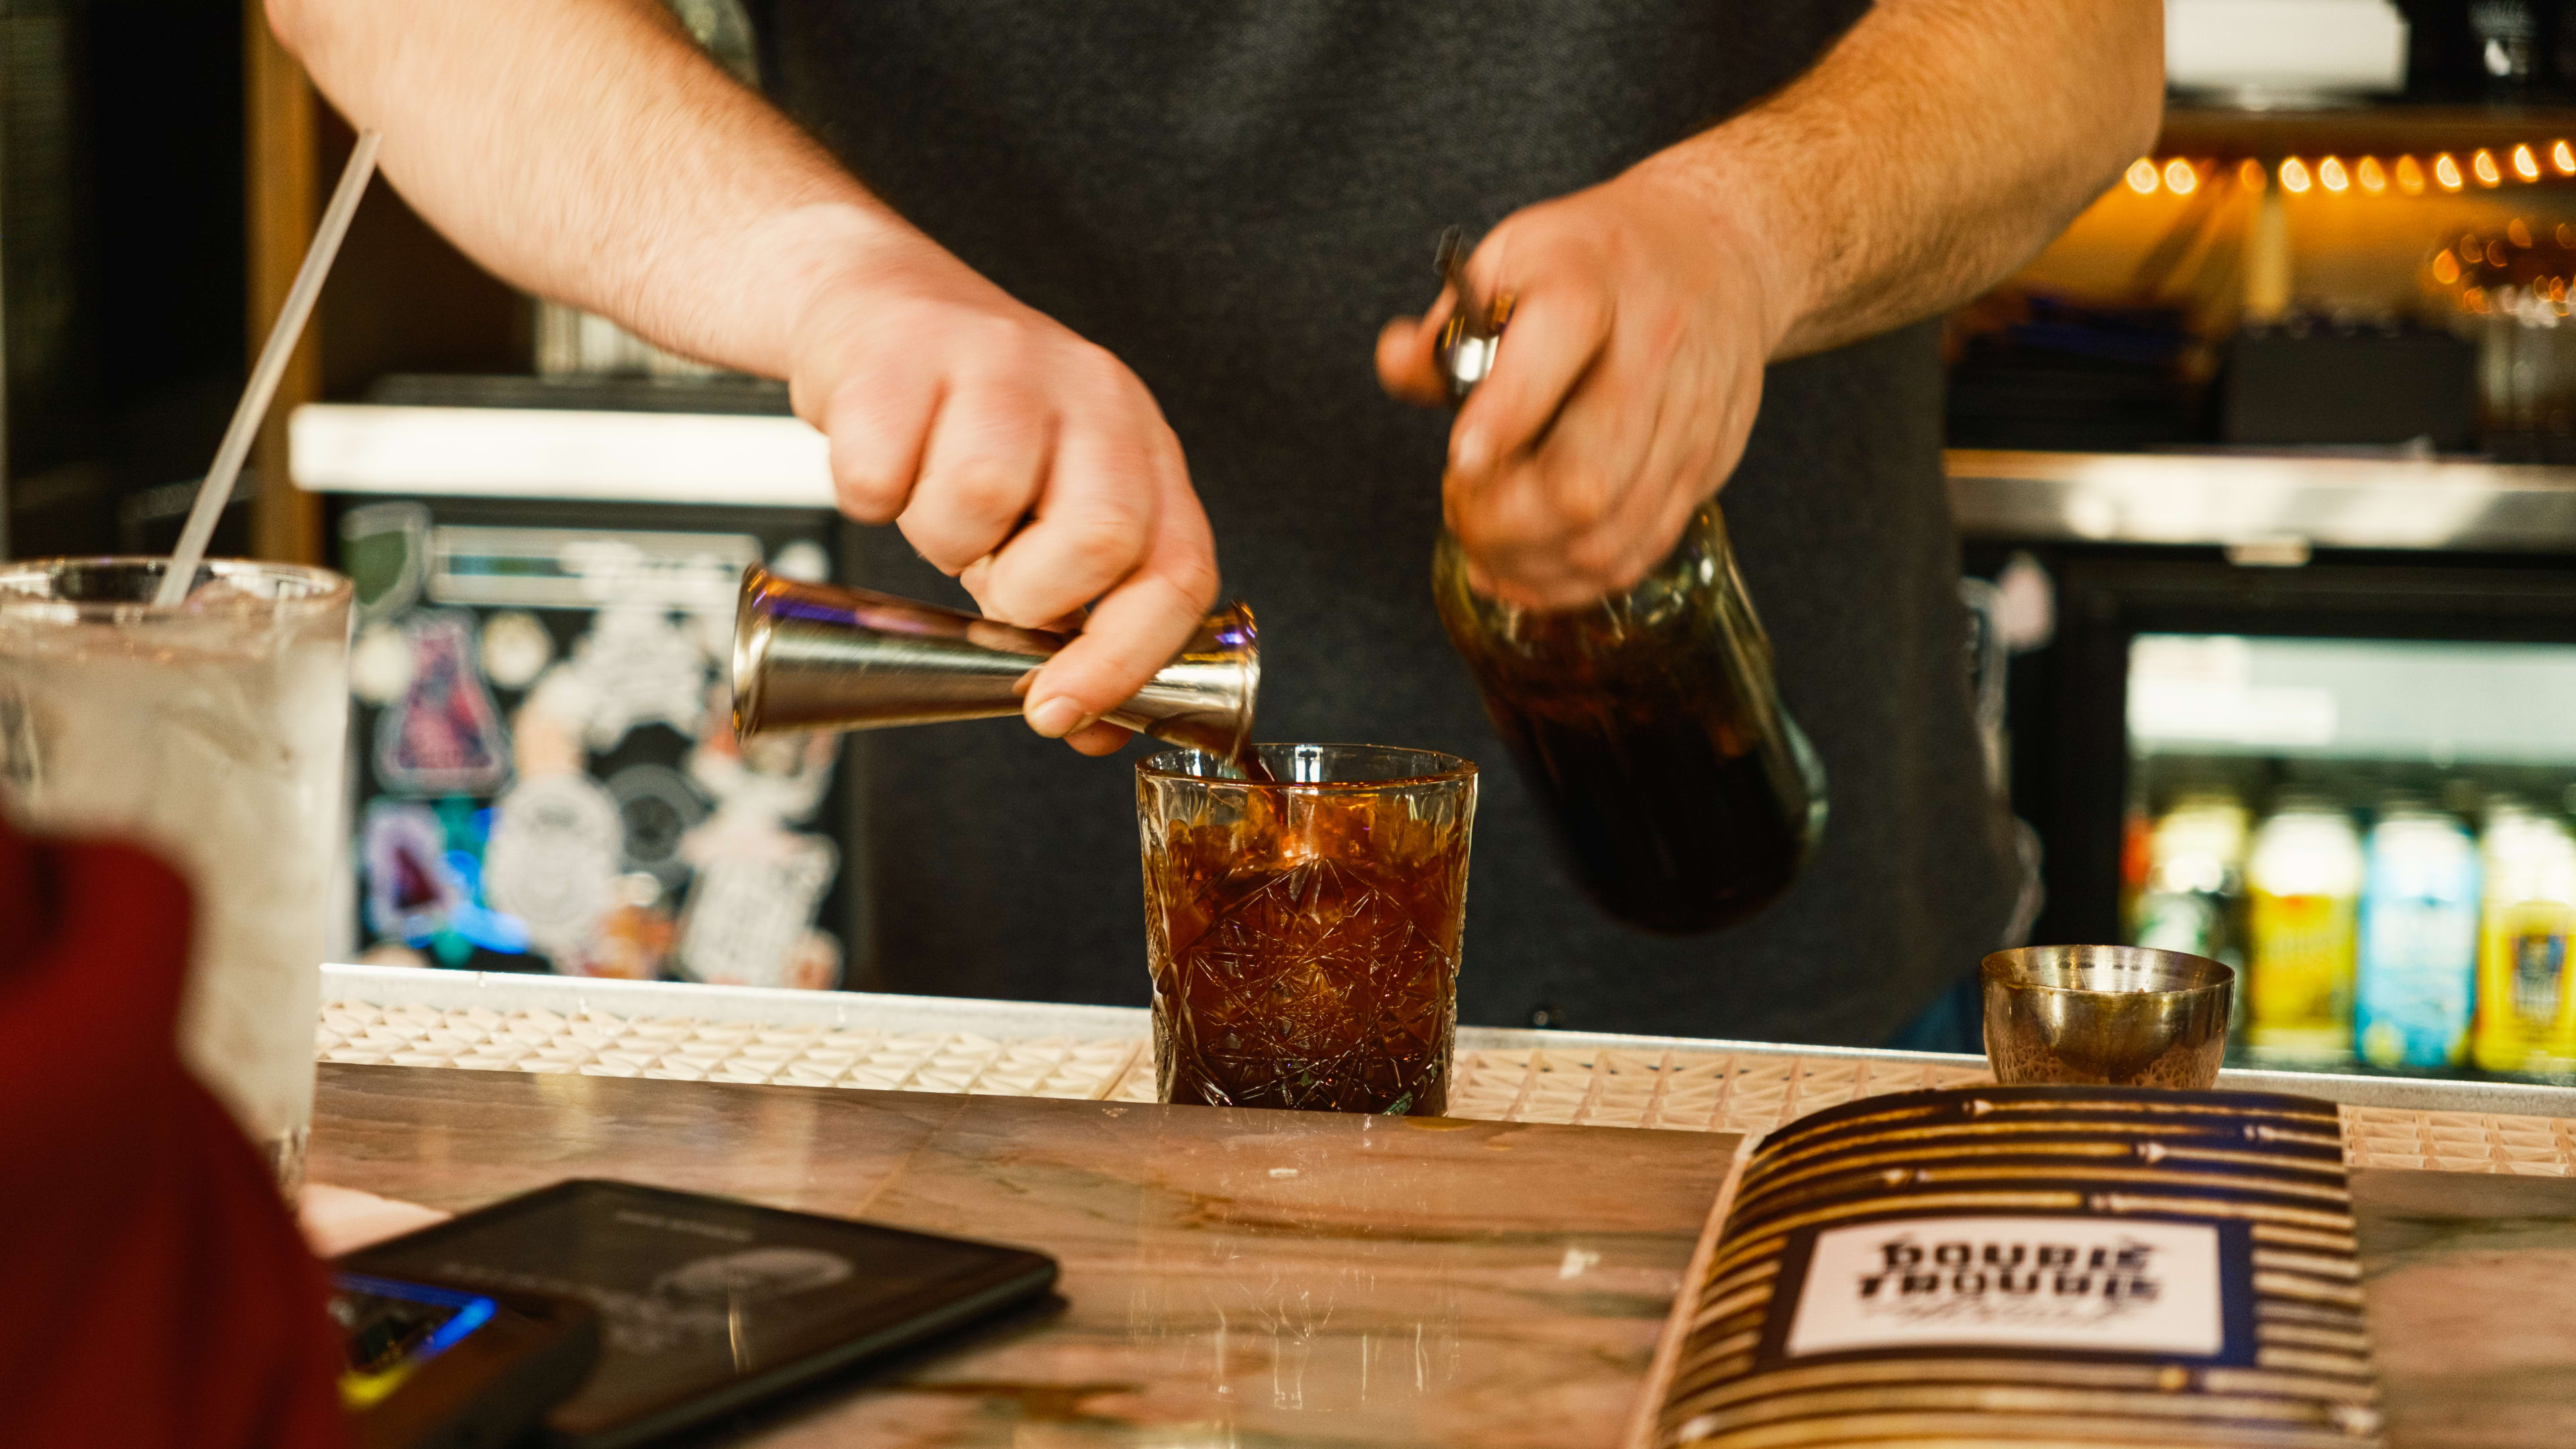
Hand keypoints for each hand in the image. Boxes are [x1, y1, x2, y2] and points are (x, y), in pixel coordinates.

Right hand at [789, 237, 1216, 754]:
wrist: (875, 305)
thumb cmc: (969, 426)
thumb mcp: (1049, 513)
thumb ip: (1083, 611)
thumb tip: (1092, 727)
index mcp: (1141, 446)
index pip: (1176, 570)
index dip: (1127, 659)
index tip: (1064, 710)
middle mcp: (1090, 395)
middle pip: (1097, 537)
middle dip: (1028, 596)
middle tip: (989, 579)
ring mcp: (1001, 362)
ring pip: (980, 501)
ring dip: (939, 539)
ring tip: (934, 506)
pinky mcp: (903, 353)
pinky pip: (878, 474)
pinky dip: (868, 493)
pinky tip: (884, 464)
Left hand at [1377, 167, 1794, 608]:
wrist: (1719, 248)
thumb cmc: (1599, 260)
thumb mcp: (1512, 256)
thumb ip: (1447, 326)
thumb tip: (1397, 362)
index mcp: (1592, 280)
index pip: (1562, 338)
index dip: (1508, 411)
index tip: (1462, 460)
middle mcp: (1655, 349)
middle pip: (1586, 476)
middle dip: (1501, 521)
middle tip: (1461, 506)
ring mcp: (1691, 417)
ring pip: (1611, 533)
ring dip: (1530, 564)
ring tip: (1487, 545)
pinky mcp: (1710, 464)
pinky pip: (1642, 549)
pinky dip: (1575, 579)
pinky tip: (1529, 569)